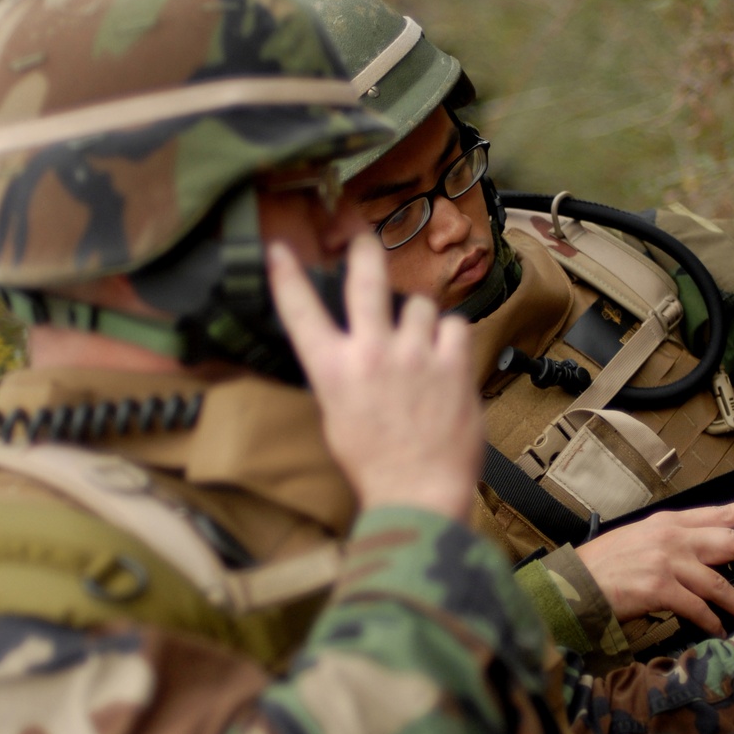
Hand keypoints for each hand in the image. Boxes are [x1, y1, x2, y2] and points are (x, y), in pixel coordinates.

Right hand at [267, 236, 482, 521]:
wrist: (418, 492)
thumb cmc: (373, 464)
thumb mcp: (336, 417)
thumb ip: (342, 375)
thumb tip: (349, 349)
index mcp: (332, 370)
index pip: (300, 310)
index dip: (286, 274)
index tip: (279, 248)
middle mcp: (371, 353)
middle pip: (366, 280)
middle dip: (364, 250)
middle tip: (364, 240)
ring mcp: (414, 354)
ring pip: (419, 305)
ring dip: (419, 319)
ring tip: (421, 346)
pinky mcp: (453, 363)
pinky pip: (454, 324)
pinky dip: (450, 337)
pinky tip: (446, 357)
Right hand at [576, 497, 733, 634]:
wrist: (573, 583)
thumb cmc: (602, 565)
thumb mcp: (639, 539)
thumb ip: (670, 542)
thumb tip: (699, 558)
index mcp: (668, 522)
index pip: (718, 511)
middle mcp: (671, 537)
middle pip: (730, 542)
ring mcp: (666, 562)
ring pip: (718, 582)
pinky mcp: (659, 588)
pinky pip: (698, 608)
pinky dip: (712, 622)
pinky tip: (719, 630)